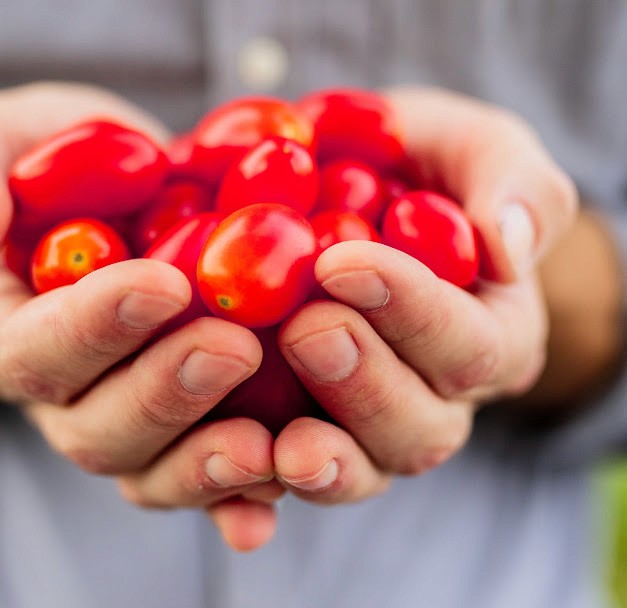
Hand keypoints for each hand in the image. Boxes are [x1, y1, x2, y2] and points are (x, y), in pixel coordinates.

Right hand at [0, 82, 283, 551]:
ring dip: (209, 462)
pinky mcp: (190, 430)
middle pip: (97, 429)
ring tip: (269, 441)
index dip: (96, 327)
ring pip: (154, 471)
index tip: (165, 284)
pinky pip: (210, 482)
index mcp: (5, 335)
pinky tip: (287, 478)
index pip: (34, 350)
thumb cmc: (51, 165)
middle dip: (166, 393)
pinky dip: (244, 494)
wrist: (119, 193)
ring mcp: (130, 422)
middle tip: (234, 346)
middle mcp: (64, 397)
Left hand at [270, 87, 578, 502]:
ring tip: (264, 430)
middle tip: (303, 328)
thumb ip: (509, 182)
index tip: (343, 261)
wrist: (335, 185)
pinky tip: (230, 509)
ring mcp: (358, 428)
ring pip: (355, 470)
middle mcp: (431, 399)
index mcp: (487, 338)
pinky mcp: (291, 435)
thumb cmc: (410, 167)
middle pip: (417, 429)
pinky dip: (250, 497)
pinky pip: (275, 486)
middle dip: (360, 383)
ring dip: (315, 456)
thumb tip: (509, 245)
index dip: (411, 311)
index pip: (470, 346)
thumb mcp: (469, 147)